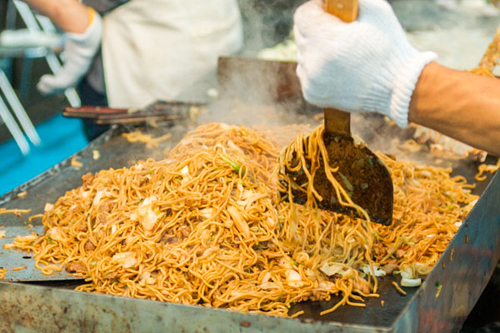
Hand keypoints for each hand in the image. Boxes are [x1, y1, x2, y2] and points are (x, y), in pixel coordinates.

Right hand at [37, 7, 101, 94]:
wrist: (82, 29)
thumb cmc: (76, 32)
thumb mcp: (66, 41)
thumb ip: (61, 46)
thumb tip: (54, 48)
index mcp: (79, 62)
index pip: (70, 74)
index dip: (59, 79)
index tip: (46, 80)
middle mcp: (81, 68)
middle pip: (68, 82)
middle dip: (55, 87)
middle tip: (42, 87)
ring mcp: (80, 70)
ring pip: (66, 84)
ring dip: (52, 87)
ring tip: (40, 87)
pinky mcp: (76, 72)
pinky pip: (64, 82)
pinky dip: (53, 83)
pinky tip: (43, 80)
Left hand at [293, 0, 435, 126]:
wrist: (397, 88)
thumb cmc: (389, 46)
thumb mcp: (376, 10)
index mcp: (328, 40)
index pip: (302, 16)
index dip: (315, 8)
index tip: (328, 9)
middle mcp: (315, 62)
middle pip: (301, 34)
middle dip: (317, 28)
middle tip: (339, 32)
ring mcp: (312, 81)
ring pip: (303, 54)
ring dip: (316, 49)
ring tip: (341, 53)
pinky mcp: (312, 94)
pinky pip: (306, 73)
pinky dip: (317, 68)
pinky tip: (337, 68)